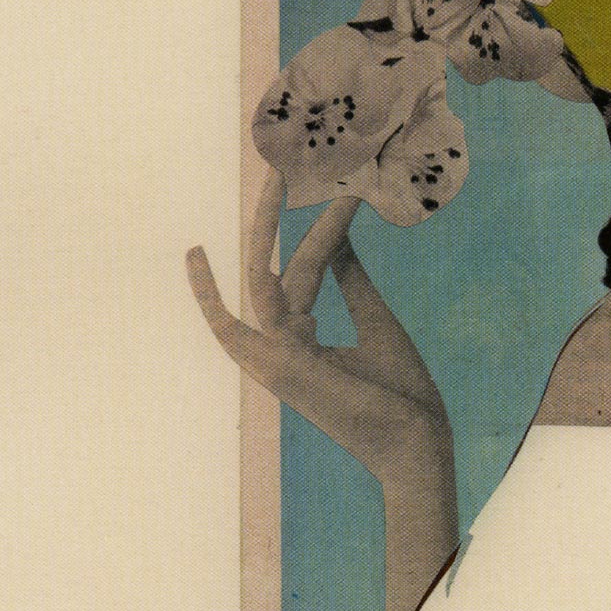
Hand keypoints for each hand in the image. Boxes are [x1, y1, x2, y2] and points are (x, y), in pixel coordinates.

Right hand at [188, 171, 449, 484]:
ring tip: (277, 175)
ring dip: (267, 226)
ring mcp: (275, 359)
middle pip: (268, 270)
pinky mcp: (280, 365)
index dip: (321, 232)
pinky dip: (209, 292)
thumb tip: (340, 237)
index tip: (348, 194)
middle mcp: (280, 349)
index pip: (303, 274)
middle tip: (279, 167)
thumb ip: (352, 282)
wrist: (416, 443)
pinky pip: (244, 317)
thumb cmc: (402, 396)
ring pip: (262, 278)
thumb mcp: (375, 323)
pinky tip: (194, 255)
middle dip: (270, 220)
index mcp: (302, 343)